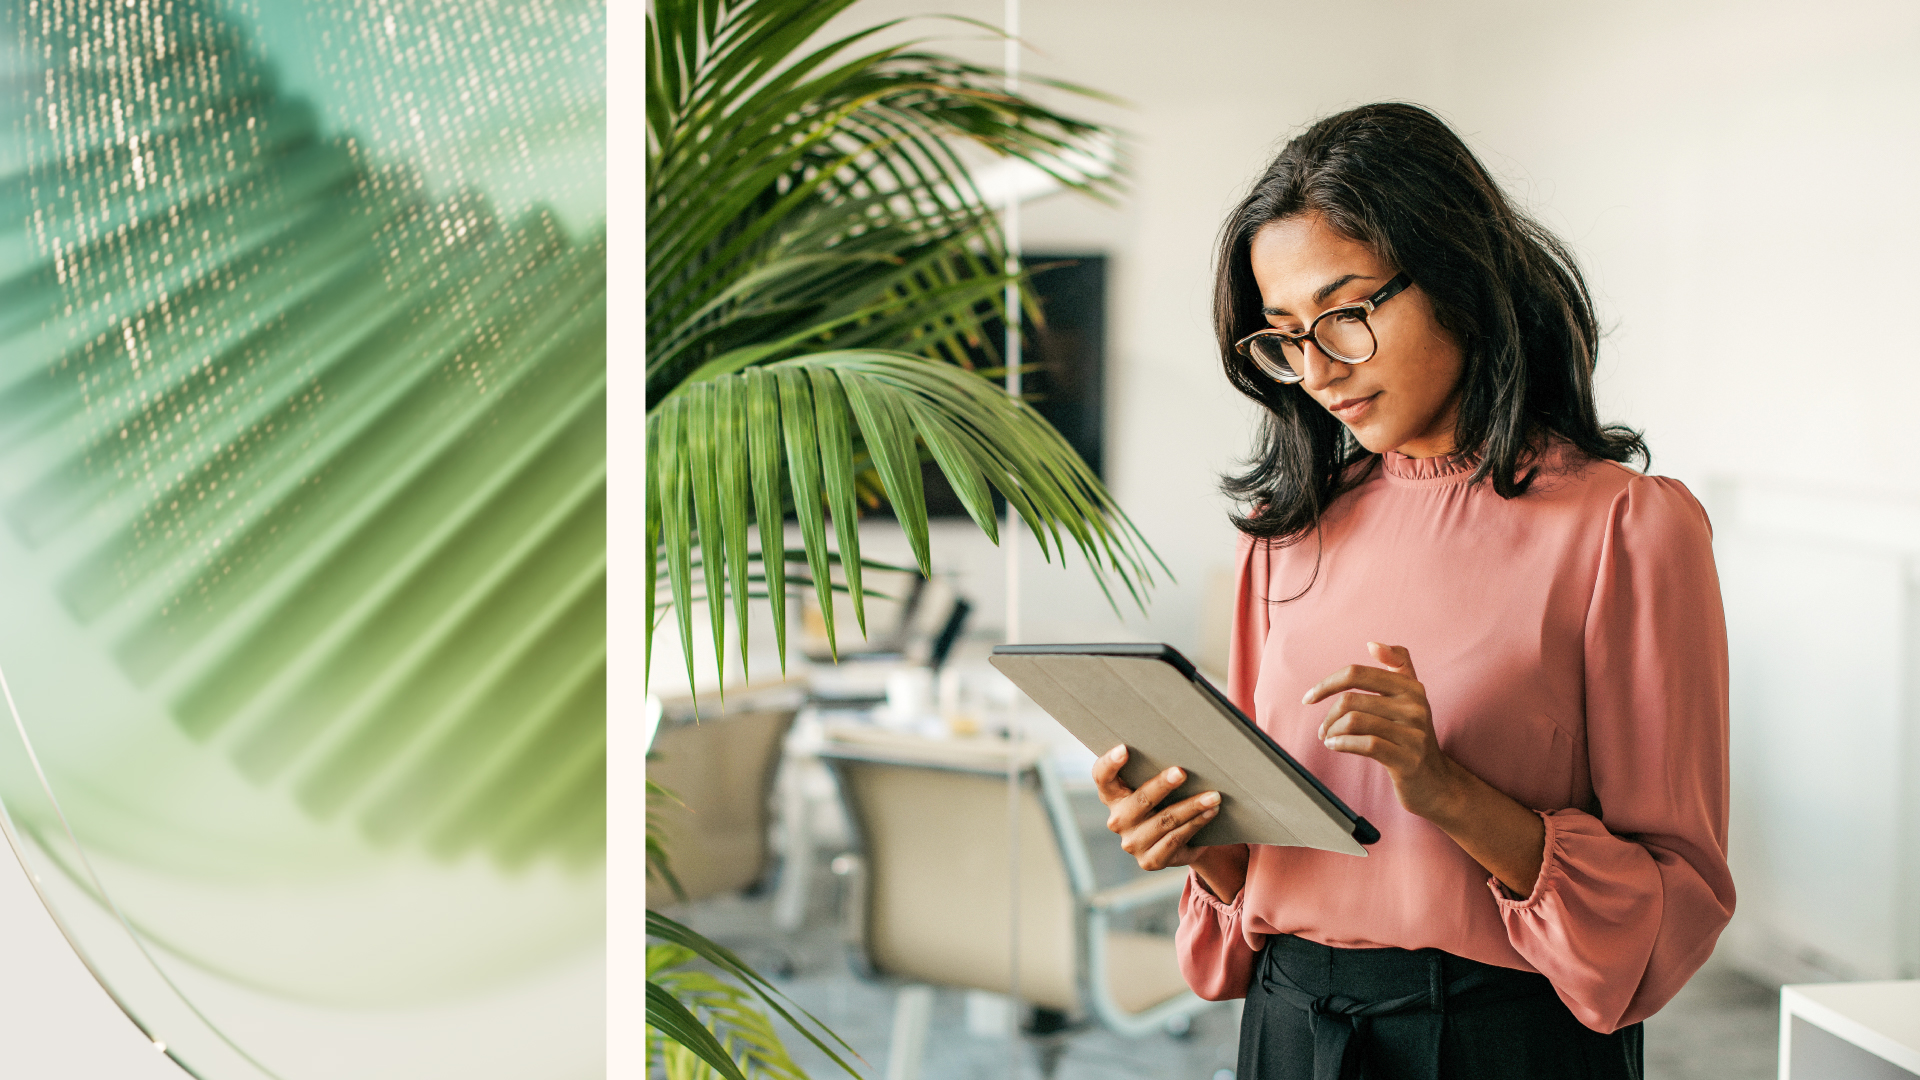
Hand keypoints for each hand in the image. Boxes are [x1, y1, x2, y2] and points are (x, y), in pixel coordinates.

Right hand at [1091, 745, 1248, 901]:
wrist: (1175, 842)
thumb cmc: (1164, 801)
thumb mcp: (1153, 786)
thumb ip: (1153, 771)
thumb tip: (1184, 748)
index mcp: (1112, 796)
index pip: (1102, 777)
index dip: (1110, 763)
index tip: (1124, 749)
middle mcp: (1118, 820)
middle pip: (1140, 800)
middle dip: (1162, 785)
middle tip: (1182, 772)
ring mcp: (1133, 843)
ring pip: (1165, 821)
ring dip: (1192, 806)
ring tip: (1213, 796)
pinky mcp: (1150, 860)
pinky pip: (1176, 839)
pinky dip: (1196, 824)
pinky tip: (1210, 812)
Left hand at [1303, 642, 1465, 821]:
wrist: (1436, 783)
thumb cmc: (1413, 737)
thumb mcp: (1411, 699)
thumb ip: (1398, 666)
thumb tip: (1373, 644)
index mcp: (1411, 687)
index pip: (1357, 673)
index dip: (1327, 683)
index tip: (1310, 698)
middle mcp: (1416, 706)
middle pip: (1350, 700)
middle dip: (1328, 716)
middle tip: (1323, 730)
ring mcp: (1414, 734)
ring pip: (1354, 721)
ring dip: (1332, 732)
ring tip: (1329, 740)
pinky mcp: (1408, 759)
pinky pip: (1365, 744)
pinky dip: (1342, 745)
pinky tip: (1335, 747)